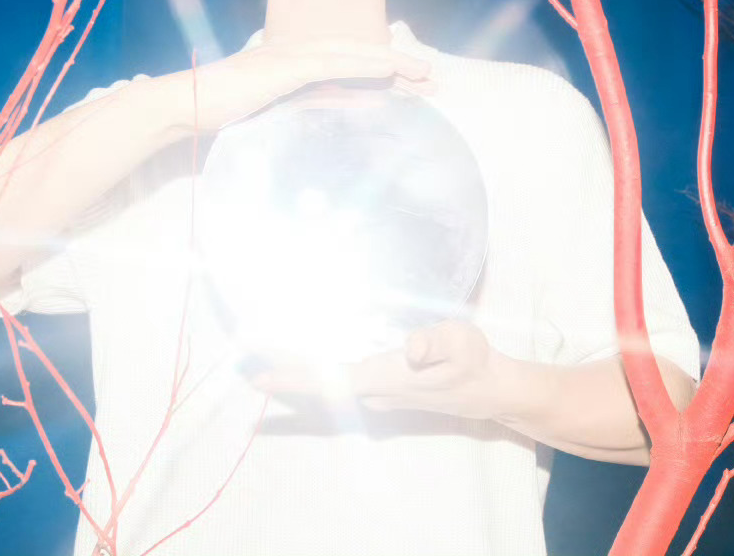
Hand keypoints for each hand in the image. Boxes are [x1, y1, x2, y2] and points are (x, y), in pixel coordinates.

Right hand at [174, 38, 436, 133]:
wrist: (186, 105)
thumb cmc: (221, 113)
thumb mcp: (277, 112)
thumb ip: (312, 107)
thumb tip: (350, 114)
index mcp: (296, 65)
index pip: (349, 66)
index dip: (383, 73)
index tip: (413, 87)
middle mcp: (297, 54)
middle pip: (358, 55)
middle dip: (397, 66)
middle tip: (433, 80)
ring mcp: (290, 57)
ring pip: (352, 54)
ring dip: (390, 62)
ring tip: (423, 74)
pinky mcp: (285, 68)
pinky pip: (333, 64)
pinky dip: (363, 64)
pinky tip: (388, 70)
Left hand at [254, 320, 508, 420]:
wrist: (488, 390)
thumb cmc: (474, 362)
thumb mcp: (462, 341)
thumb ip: (437, 341)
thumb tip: (412, 348)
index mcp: (386, 378)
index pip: (331, 379)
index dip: (296, 377)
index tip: (263, 375)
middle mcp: (374, 390)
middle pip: (319, 384)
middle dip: (282, 369)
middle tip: (245, 352)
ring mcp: (377, 392)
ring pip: (327, 384)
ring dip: (296, 370)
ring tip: (261, 351)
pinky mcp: (381, 387)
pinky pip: (338, 381)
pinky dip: (314, 370)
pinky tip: (301, 358)